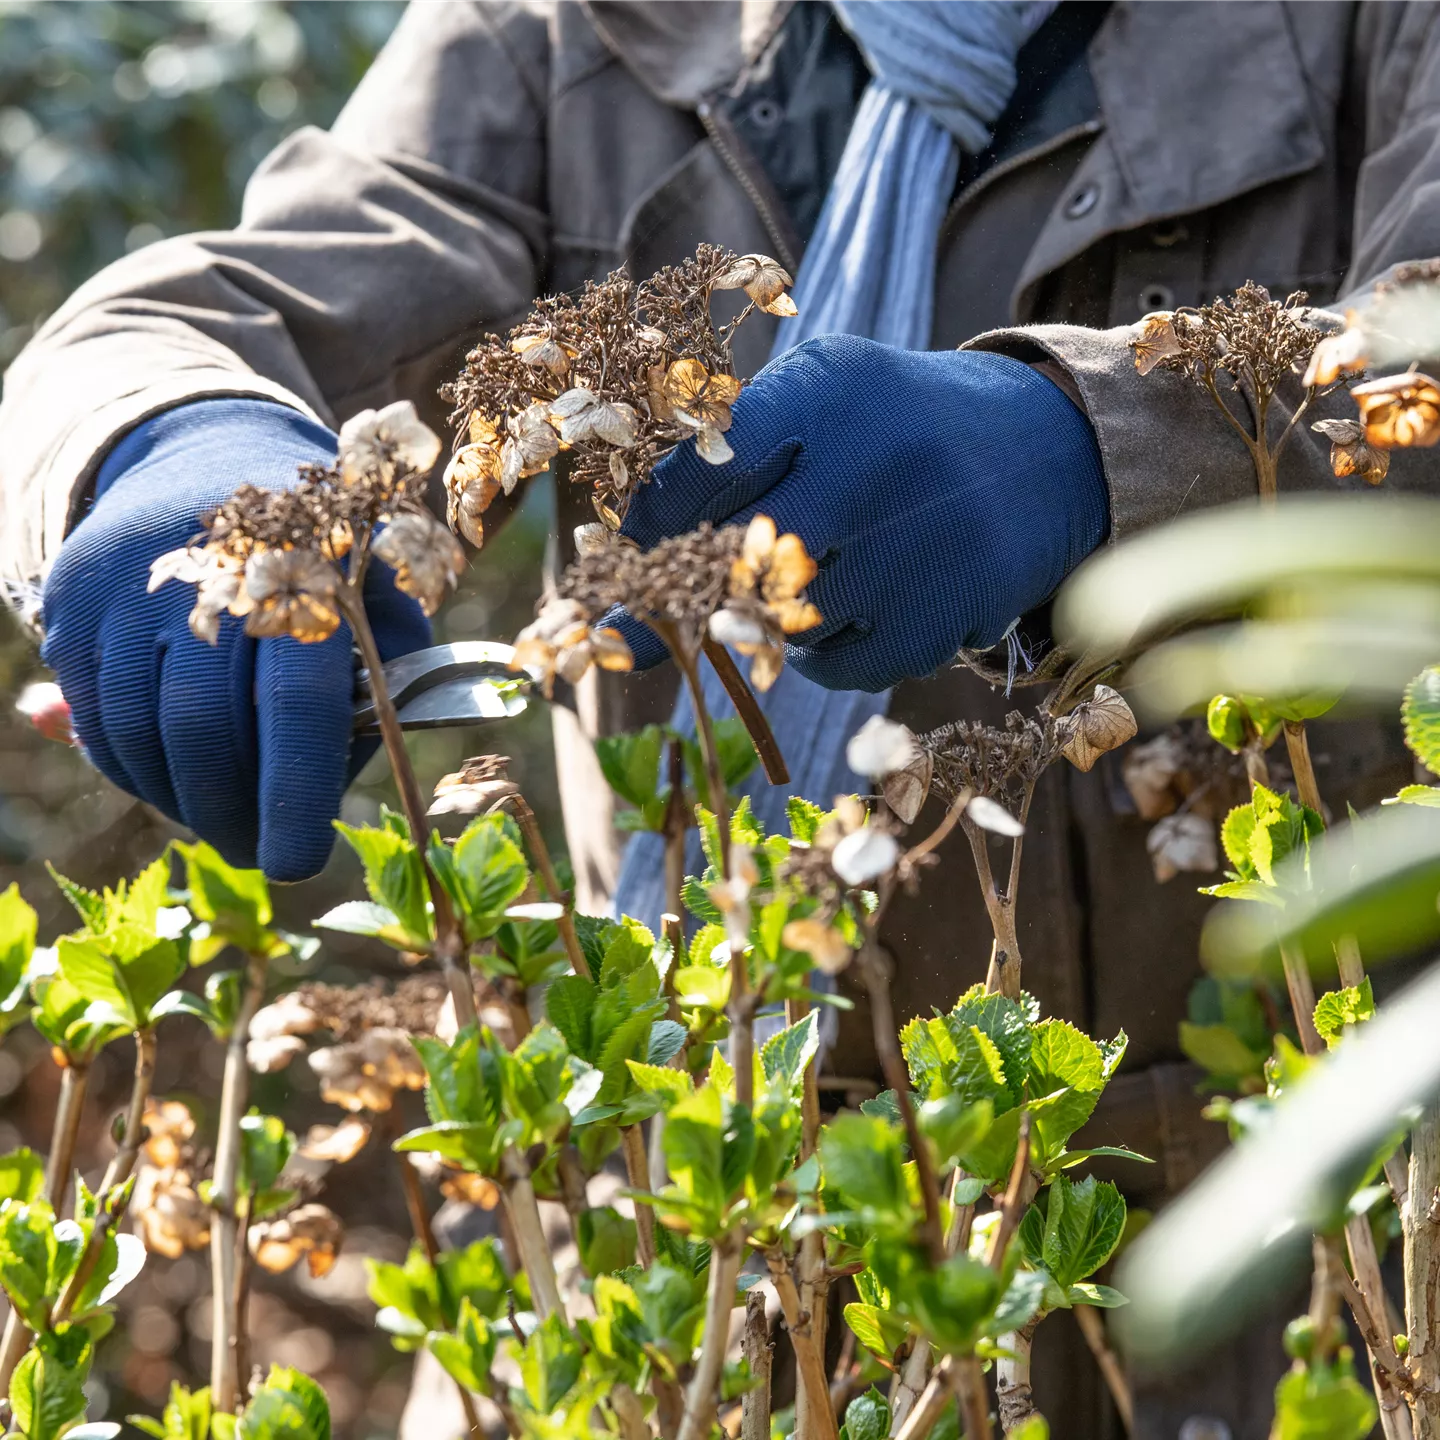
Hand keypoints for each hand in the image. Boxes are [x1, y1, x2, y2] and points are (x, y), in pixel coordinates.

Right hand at [41, 399, 430, 879]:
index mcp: (303, 570)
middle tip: (259, 850)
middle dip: (230, 810)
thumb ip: (391, 683)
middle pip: (203, 729)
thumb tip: (342, 778)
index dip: (295, 788)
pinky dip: (131, 766)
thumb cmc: (324, 553)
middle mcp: (206, 572)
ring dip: (178, 798)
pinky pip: (94, 717)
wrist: (209, 457)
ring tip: (221, 814)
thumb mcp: (384, 595)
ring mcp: (127, 584)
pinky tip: (172, 773)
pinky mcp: (73, 600)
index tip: (298, 861)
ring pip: (138, 733)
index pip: (295, 697)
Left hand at [622, 335, 1108, 691]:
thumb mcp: (824, 397)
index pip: (705, 466)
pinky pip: (836, 667)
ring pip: (782, 621)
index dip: (650, 526)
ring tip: (804, 580)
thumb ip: (732, 452)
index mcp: (831, 388)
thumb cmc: (897, 428)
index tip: (622, 561)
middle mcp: (878, 460)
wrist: (1044, 454)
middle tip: (668, 610)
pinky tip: (852, 609)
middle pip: (735, 558)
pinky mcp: (945, 615)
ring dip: (768, 618)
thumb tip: (629, 549)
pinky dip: (823, 652)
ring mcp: (918, 545)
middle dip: (689, 591)